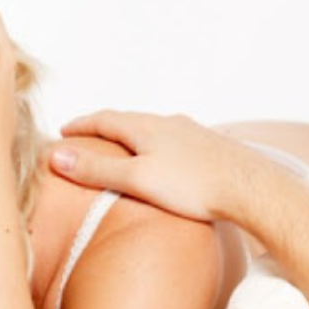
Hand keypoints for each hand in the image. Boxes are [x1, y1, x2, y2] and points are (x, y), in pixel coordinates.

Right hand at [49, 110, 257, 220]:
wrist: (250, 189)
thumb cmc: (194, 185)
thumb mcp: (135, 179)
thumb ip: (96, 168)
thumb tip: (57, 156)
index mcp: (146, 127)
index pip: (104, 119)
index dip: (81, 125)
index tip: (64, 131)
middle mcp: (168, 123)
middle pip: (127, 121)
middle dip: (103, 128)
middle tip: (85, 139)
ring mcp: (190, 134)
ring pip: (151, 130)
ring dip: (129, 137)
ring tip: (119, 150)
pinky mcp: (207, 148)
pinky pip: (171, 141)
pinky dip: (153, 147)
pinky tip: (159, 161)